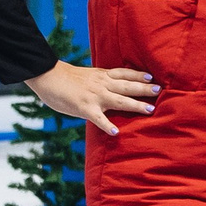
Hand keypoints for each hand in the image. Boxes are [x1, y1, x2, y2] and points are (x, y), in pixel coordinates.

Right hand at [24, 61, 158, 135]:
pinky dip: (106, 125)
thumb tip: (109, 88)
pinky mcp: (84, 107)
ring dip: (135, 105)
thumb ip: (99, 82)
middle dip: (144, 88)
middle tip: (159, 91)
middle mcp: (101, 84)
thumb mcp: (86, 75)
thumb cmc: (64, 78)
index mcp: (101, 75)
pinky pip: (98, 118)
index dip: (138, 75)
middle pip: (127, 85)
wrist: (46, 75)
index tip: (151, 76)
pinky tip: (116, 132)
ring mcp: (94, 96)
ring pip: (119, 100)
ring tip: (150, 110)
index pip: (124, 73)